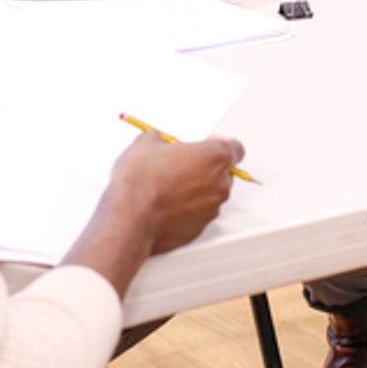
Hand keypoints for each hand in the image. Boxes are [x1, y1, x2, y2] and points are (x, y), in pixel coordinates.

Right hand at [110, 132, 245, 254]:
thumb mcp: (145, 143)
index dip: (220, 144)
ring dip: (196, 189)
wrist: (131, 217)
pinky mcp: (199, 229)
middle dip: (204, 167)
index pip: (236, 148)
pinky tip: (166, 204)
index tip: (206, 143)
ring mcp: (211, 209)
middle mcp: (220, 184)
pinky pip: (199, 213)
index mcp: (215, 157)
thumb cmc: (142, 182)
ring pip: (211, 194)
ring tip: (168, 185)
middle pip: (223, 172)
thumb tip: (156, 141)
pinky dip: (187, 208)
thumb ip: (160, 138)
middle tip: (180, 163)